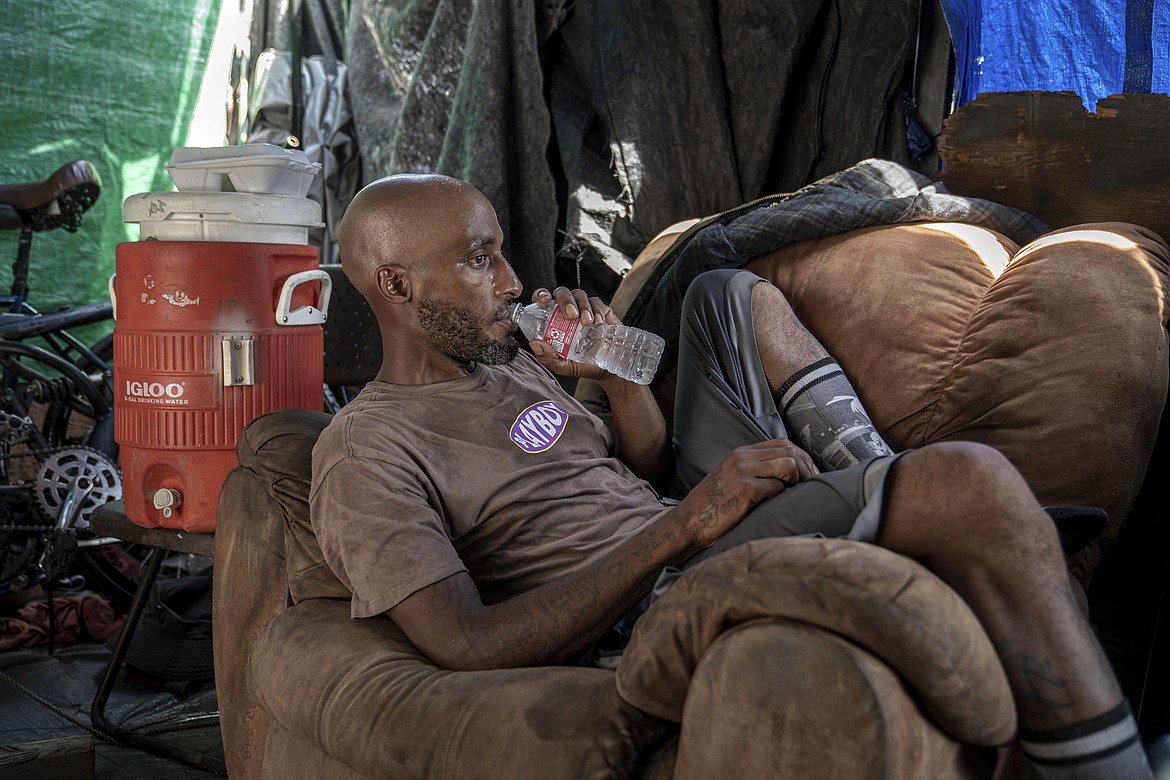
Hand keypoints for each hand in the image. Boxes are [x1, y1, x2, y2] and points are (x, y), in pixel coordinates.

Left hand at [526, 286, 621, 380]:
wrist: (607, 369)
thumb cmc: (582, 365)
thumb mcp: (562, 365)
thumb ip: (548, 357)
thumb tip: (535, 343)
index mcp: (553, 320)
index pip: (543, 301)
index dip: (541, 295)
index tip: (544, 300)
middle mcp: (567, 311)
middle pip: (562, 293)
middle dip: (565, 300)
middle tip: (571, 315)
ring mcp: (584, 309)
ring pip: (579, 295)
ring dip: (583, 306)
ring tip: (586, 322)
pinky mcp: (600, 310)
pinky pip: (596, 302)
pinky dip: (597, 310)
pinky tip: (598, 322)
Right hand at [679, 439, 818, 547]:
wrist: (687, 524)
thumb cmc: (712, 508)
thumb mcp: (731, 480)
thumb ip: (755, 472)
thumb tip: (790, 475)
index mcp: (740, 454)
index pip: (782, 444)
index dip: (803, 458)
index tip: (811, 475)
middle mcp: (741, 458)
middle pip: (789, 452)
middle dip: (807, 470)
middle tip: (812, 488)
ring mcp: (742, 472)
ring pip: (787, 466)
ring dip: (796, 482)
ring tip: (794, 497)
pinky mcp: (743, 490)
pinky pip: (776, 488)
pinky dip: (781, 498)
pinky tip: (775, 507)